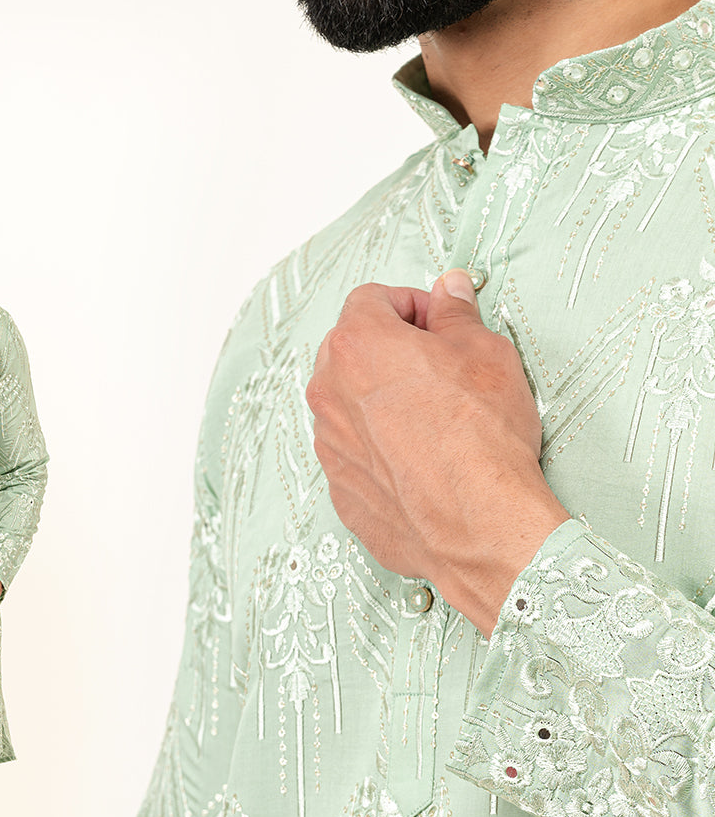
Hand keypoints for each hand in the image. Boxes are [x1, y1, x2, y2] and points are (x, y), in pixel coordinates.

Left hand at [305, 270, 568, 636]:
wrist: (478, 524)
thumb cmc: (482, 437)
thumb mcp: (486, 353)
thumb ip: (457, 315)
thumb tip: (450, 292)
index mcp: (358, 345)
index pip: (371, 300)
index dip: (410, 304)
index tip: (438, 322)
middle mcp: (329, 393)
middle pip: (351, 351)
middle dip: (390, 350)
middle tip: (439, 367)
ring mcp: (329, 445)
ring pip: (350, 405)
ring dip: (382, 401)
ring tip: (433, 420)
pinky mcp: (340, 489)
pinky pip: (356, 454)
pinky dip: (381, 450)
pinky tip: (421, 461)